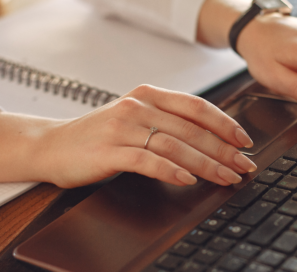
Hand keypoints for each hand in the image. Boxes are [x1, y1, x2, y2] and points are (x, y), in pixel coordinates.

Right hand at [0, 85, 256, 188]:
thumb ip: (165, 121)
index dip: (225, 124)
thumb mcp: (134, 118)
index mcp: (147, 96)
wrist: (51, 146)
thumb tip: (210, 138)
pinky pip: (148, 161)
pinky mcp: (110, 151)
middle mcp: (137, 107)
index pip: (196, 106)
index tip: (245, 141)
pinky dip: (171, 170)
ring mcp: (123, 128)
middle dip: (224, 150)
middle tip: (244, 166)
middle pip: (191, 128)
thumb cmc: (97, 136)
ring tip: (226, 177)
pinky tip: (188, 180)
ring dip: (206, 163)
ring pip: (176, 145)